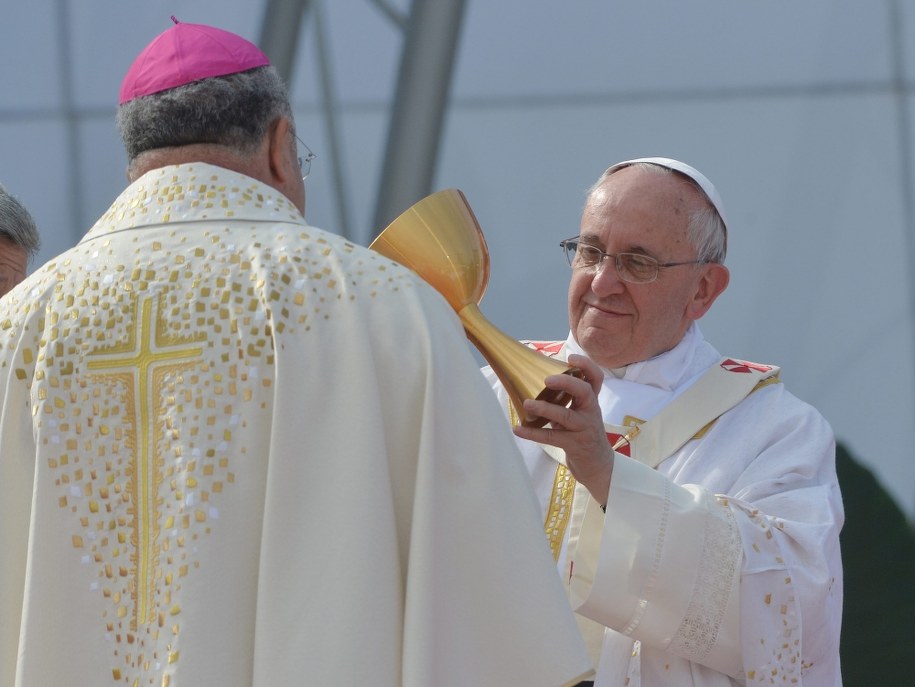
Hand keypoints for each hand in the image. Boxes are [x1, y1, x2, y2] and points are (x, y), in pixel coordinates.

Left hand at [513, 354, 612, 506]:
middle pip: (585, 392)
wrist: (598, 464)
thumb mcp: (578, 413)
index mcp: (591, 401)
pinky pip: (552, 437)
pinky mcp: (575, 445)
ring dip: (545, 408)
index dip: (586, 365)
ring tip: (527, 403)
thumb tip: (532, 383)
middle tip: (547, 380)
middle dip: (566, 383)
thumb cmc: (582, 433)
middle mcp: (591, 411)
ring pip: (566, 415)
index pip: (596, 378)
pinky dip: (533, 433)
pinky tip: (518, 429)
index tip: (570, 358)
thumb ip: (563, 400)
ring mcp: (584, 428)